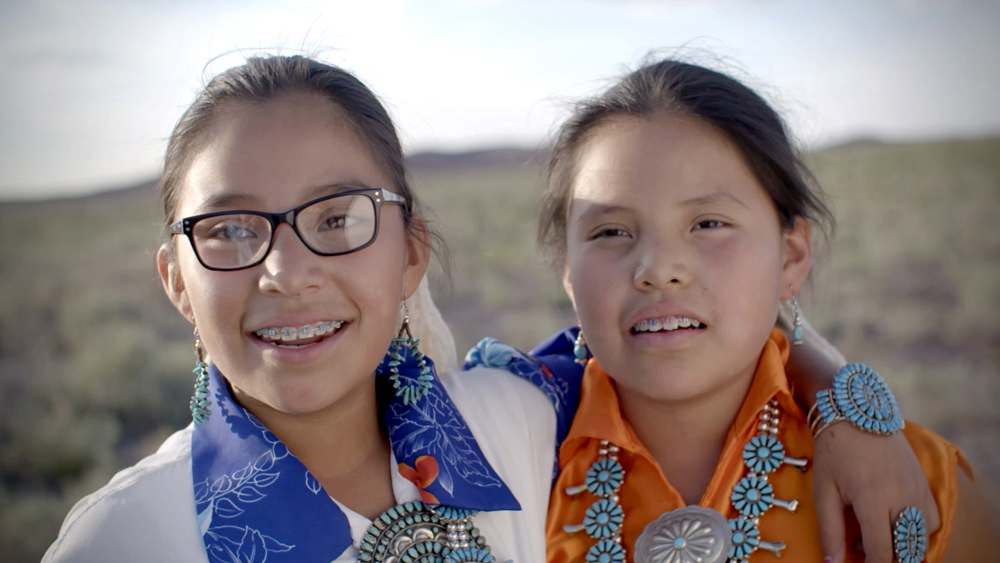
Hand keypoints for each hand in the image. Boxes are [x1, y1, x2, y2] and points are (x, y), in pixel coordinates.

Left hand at [812, 423, 939, 562]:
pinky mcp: (925, 484)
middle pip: (904, 550)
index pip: (882, 553)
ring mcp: (917, 490)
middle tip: (859, 544)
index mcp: (872, 499)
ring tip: (874, 530)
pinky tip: (892, 519)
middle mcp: (901, 497)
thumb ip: (830, 531)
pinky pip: (931, 520)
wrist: (858, 411)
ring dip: (901, 545)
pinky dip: (916, 530)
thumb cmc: (834, 450)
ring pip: (920, 538)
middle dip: (885, 556)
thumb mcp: (823, 490)